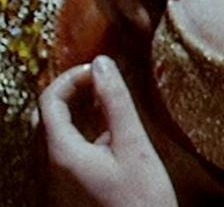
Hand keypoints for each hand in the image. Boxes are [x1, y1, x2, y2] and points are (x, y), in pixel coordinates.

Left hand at [40, 56, 177, 206]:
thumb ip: (116, 102)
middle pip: (48, 114)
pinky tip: (109, 134)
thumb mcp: (134, 145)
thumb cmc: (141, 198)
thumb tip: (103, 64)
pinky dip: (82, 130)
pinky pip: (65, 149)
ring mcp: (58, 177)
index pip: (49, 99)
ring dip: (79, 110)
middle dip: (73, 91)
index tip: (101, 71)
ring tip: (110, 102)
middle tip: (105, 82)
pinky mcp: (69, 185)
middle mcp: (51, 165)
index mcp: (62, 151)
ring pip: (56, 131)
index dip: (72, 77)